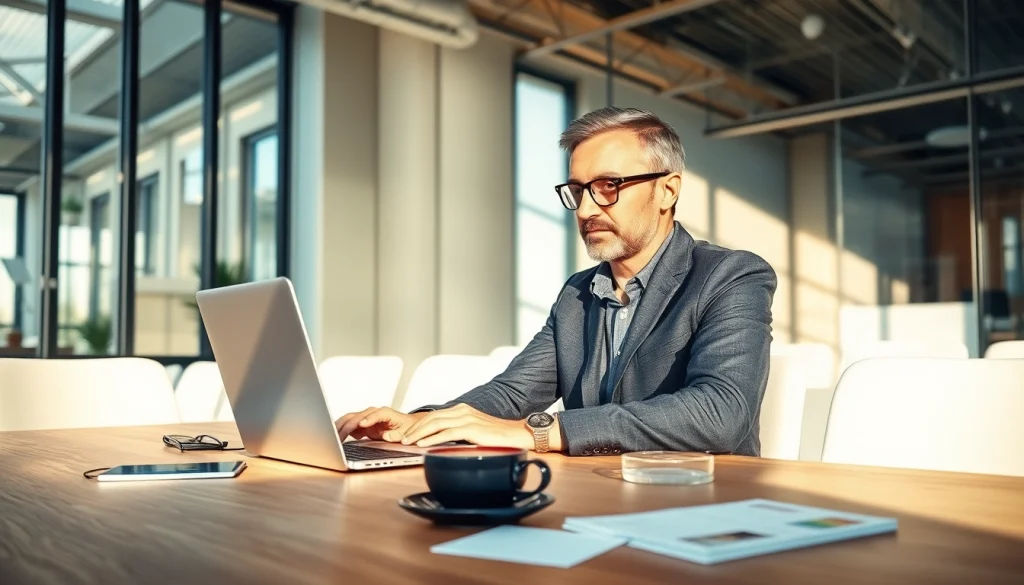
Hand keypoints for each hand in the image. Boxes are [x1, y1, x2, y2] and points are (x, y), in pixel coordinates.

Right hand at [334, 407, 425, 442]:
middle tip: (339, 436)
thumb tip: (386, 436)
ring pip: (350, 419)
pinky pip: (349, 425)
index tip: (362, 424)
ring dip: (341, 427)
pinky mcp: (362, 424)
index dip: (368, 419)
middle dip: (348, 425)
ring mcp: (366, 418)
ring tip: (333, 438)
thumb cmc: (405, 428)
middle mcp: (373, 413)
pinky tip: (337, 438)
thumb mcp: (405, 433)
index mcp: (385, 413)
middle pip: (357, 416)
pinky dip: (342, 430)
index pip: (376, 414)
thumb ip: (396, 435)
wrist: (405, 426)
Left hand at [399, 404, 533, 449]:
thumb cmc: (498, 437)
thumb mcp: (475, 432)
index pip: (433, 416)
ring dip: (418, 434)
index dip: (416, 425)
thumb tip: (442, 442)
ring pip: (435, 424)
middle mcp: (462, 411)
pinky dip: (432, 438)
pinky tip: (422, 444)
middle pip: (430, 418)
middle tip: (398, 439)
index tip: (404, 435)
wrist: (518, 435)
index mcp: (462, 410)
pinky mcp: (471, 428)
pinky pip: (447, 433)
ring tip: (406, 442)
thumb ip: (459, 433)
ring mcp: (467, 418)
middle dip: (412, 429)